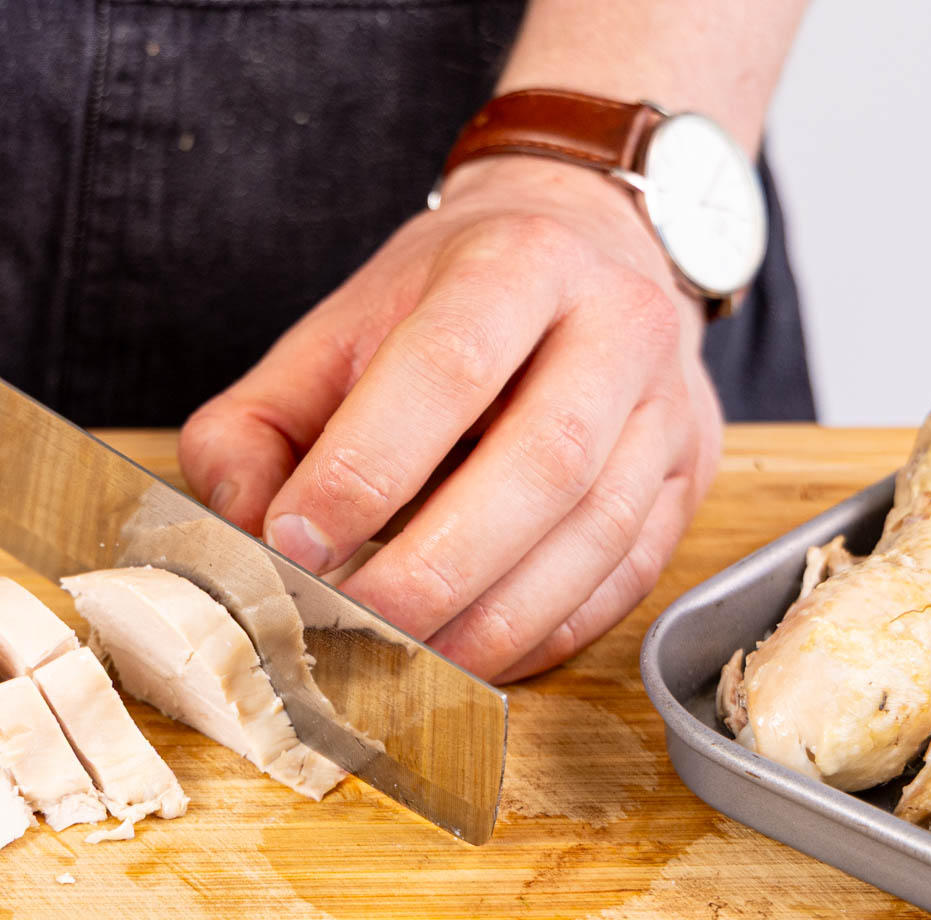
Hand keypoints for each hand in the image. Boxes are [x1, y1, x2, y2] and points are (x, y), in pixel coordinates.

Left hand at [178, 155, 721, 681]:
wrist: (583, 247)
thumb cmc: (442, 303)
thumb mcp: (335, 331)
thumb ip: (258, 424)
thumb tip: (240, 527)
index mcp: (516, 260)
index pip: (450, 367)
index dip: (368, 466)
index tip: (295, 541)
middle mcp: (616, 325)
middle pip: (544, 463)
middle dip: (436, 567)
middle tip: (351, 623)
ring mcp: (668, 408)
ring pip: (596, 534)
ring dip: (491, 619)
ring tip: (403, 660)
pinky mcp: (690, 480)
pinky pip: (624, 580)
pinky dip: (542, 634)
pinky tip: (471, 655)